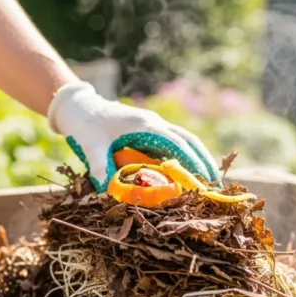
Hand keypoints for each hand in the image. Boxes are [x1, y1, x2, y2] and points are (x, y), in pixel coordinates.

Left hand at [47, 81, 219, 191]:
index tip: (204, 178)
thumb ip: (99, 166)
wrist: (80, 106)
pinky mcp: (149, 129)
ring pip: (183, 138)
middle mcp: (153, 123)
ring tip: (208, 177)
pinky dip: (184, 154)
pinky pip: (173, 141)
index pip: (176, 143)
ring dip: (197, 156)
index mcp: (144, 125)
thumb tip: (107, 190)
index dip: (192, 160)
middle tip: (216, 181)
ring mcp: (152, 125)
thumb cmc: (85, 124)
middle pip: (187, 139)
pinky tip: (188, 169)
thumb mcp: (90, 146)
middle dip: (203, 159)